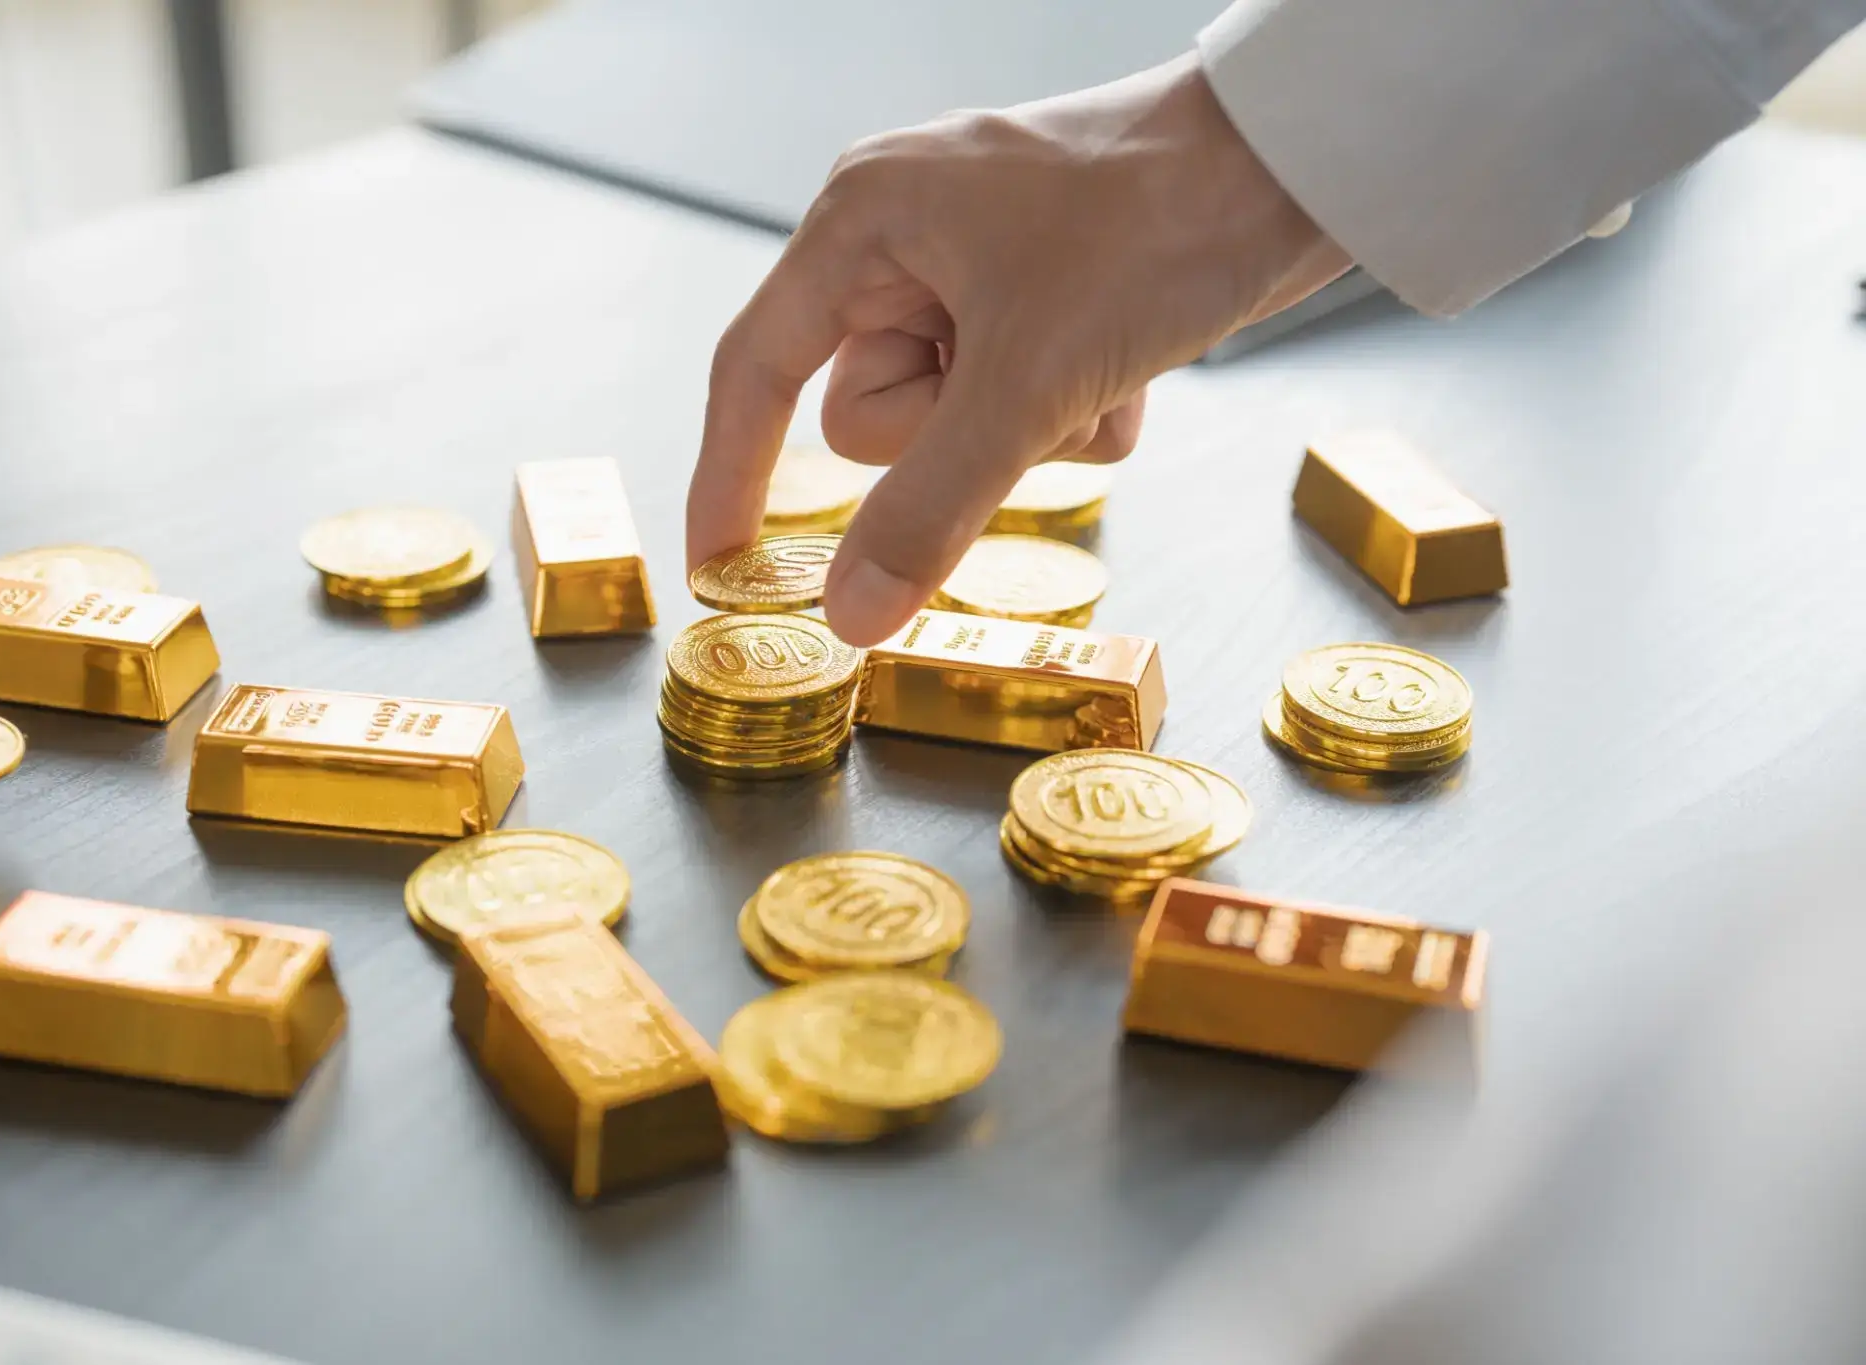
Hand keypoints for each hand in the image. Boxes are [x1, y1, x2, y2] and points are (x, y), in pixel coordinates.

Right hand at [686, 55, 1351, 646]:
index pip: (754, 369)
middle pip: (870, 416)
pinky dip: (1072, 408)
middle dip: (956, 436)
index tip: (718, 566)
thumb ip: (926, 511)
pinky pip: (1017, 402)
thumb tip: (848, 615)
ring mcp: (973, 270)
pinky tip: (1128, 362)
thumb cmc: (1154, 224)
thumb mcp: (1026, 385)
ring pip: (953, 424)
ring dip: (1031, 429)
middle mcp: (902, 241)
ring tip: (1097, 368)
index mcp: (862, 223)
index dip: (729, 475)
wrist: (1298, 162)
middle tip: (1027, 388)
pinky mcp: (1039, 297)